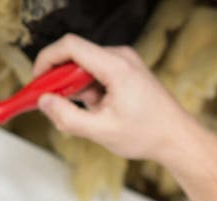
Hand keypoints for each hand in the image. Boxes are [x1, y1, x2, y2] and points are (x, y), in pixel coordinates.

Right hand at [33, 34, 196, 165]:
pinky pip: (98, 74)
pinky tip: (102, 113)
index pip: (70, 46)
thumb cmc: (148, 134)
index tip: (37, 82)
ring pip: (86, 68)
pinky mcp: (128, 71)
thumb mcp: (102, 131)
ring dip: (79, 91)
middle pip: (76, 57)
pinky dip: (92, 92)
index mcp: (117, 66)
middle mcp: (122, 57)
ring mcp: (126, 63)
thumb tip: (44, 102)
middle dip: (63, 83)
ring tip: (92, 116)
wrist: (178, 139)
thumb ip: (68, 117)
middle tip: (57, 107)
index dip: (47, 60)